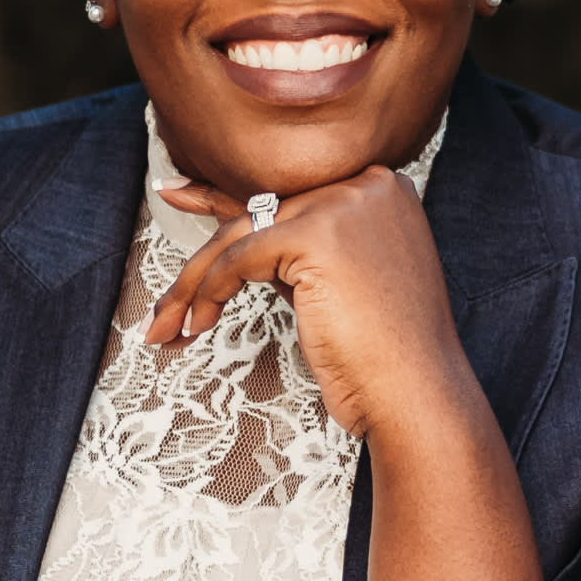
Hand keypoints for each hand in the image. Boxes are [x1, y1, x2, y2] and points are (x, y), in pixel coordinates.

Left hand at [147, 165, 471, 444]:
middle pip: (259, 213)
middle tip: (165, 304)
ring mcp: (345, 205)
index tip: (177, 196)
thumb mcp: (334, 284)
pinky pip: (240, 256)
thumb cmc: (380, 357)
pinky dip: (211, 291)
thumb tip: (233, 232)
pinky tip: (202, 321)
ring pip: (241, 233)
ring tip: (168, 325)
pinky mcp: (318, 235)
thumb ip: (294, 249)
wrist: (415, 395)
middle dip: (202, 261)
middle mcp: (368, 184)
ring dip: (195, 283)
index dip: (224, 198)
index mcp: (382, 189)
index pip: (287, 191)